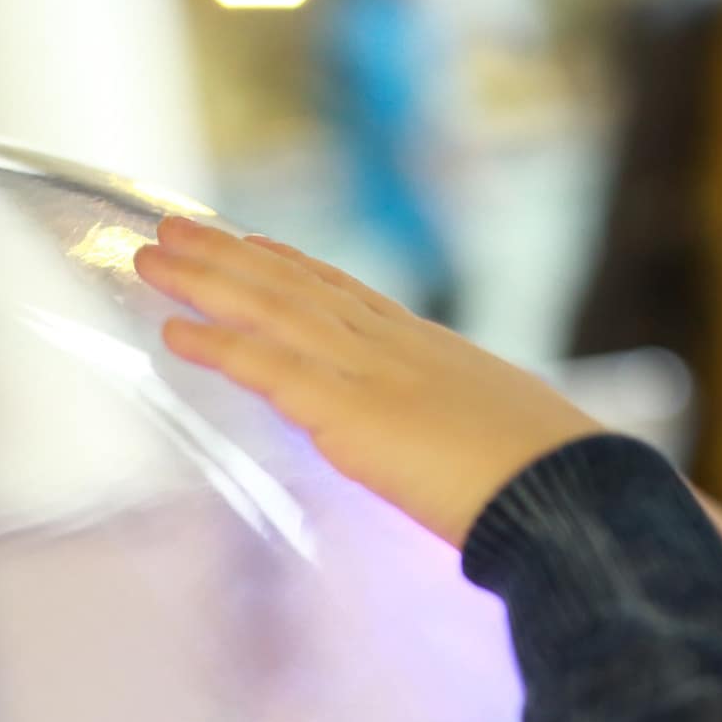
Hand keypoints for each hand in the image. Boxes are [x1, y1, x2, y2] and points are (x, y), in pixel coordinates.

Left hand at [136, 217, 604, 548]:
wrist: (569, 494)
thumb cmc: (557, 487)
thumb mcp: (508, 449)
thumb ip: (473, 446)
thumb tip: (479, 471)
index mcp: (434, 353)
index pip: (349, 296)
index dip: (295, 268)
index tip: (256, 244)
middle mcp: (395, 347)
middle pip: (298, 286)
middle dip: (233, 256)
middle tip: (176, 227)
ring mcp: (370, 373)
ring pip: (271, 309)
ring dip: (206, 280)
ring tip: (152, 254)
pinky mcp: (348, 413)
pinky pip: (266, 367)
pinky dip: (217, 345)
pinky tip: (174, 330)